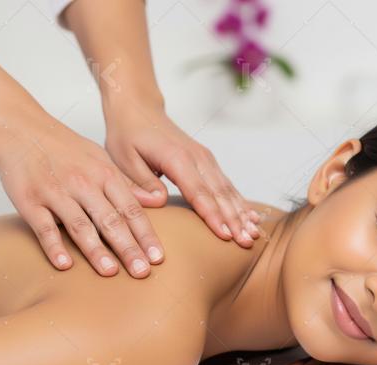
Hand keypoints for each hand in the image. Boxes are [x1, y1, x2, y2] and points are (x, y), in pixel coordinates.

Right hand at [0, 124, 163, 278]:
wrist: (21, 129)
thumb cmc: (66, 149)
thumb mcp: (102, 160)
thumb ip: (127, 184)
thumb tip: (157, 202)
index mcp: (105, 175)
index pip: (131, 210)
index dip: (146, 235)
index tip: (158, 258)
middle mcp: (83, 184)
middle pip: (110, 220)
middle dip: (128, 248)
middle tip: (142, 273)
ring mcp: (56, 192)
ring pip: (80, 225)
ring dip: (96, 250)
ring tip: (110, 273)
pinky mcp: (30, 201)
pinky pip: (43, 227)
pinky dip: (54, 246)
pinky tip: (65, 265)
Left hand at [104, 104, 261, 247]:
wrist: (138, 109)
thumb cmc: (128, 135)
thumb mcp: (123, 159)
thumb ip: (141, 182)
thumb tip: (160, 201)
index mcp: (176, 158)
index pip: (198, 192)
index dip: (213, 216)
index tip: (225, 235)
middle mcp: (197, 157)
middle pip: (219, 193)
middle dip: (235, 220)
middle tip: (247, 242)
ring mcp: (205, 158)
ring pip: (227, 190)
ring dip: (242, 213)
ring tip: (254, 234)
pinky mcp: (207, 161)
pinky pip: (226, 184)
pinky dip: (239, 202)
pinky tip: (251, 217)